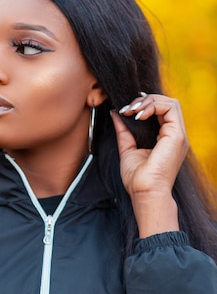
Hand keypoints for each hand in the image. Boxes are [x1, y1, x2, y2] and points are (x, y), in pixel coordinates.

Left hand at [110, 94, 188, 236]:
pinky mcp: (177, 136)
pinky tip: (138, 115)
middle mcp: (174, 135)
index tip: (126, 111)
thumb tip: (117, 114)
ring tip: (132, 110)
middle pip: (167, 103)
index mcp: (165, 138)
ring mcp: (177, 135)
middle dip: (145, 100)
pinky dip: (152, 106)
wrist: (144, 192)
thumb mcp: (127, 149)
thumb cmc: (138, 179)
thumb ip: (124, 131)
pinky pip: (170, 108)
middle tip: (128, 108)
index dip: (144, 105)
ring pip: (170, 102)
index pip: (161, 110)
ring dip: (148, 101)